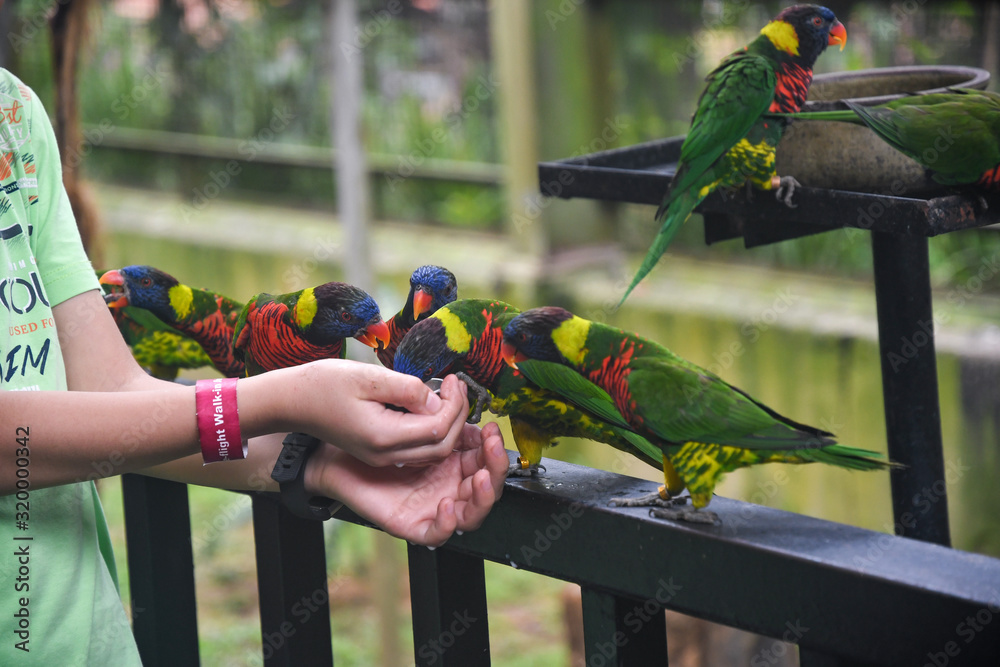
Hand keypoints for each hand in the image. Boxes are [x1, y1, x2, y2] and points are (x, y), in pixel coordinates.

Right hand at [273, 360, 471, 467]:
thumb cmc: (324, 383)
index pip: (438, 429)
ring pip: (433, 452)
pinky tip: (433, 406)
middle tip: (457, 386)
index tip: (454, 380)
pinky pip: (418, 449)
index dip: (454, 405)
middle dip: (457, 417)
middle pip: (441, 447)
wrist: (291, 402)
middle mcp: (385, 454)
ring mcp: (382, 457)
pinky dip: (434, 431)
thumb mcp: (369, 376)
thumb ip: (408, 389)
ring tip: (449, 394)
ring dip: (448, 425)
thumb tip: (439, 401)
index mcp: (383, 436)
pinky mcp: (380, 452)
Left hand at [305, 421, 507, 545]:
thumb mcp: (408, 418)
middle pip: (488, 487)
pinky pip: (437, 534)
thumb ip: (436, 415)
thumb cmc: (371, 436)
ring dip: (483, 497)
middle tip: (494, 449)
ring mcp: (433, 507)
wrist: (337, 456)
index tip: (493, 429)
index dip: (495, 448)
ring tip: (481, 478)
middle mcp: (448, 485)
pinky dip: (446, 524)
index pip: (487, 460)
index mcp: (453, 461)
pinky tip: (445, 505)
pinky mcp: (413, 524)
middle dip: (497, 468)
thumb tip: (460, 404)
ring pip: (471, 513)